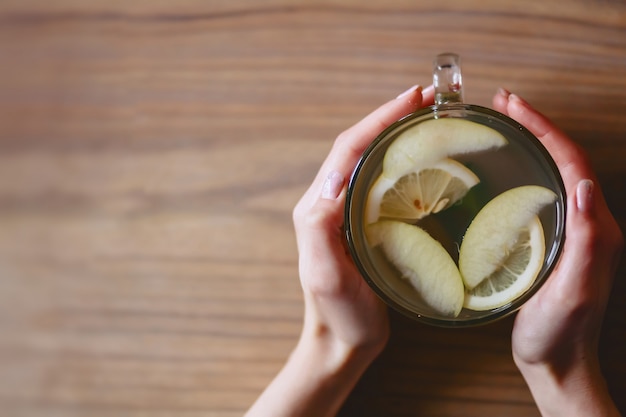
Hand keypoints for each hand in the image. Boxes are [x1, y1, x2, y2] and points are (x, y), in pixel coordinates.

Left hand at [246, 85, 433, 416]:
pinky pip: (384, 183)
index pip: (349, 149)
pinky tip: (428, 162)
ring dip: (398, 135)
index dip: (380, 119)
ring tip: (432, 121)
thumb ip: (319, 227)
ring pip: (373, 160)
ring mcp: (349, 213)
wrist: (343, 343)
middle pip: (361, 146)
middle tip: (431, 102)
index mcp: (319, 205)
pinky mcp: (366, 225)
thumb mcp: (325, 274)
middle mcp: (331, 202)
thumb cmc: (337, 314)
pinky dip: (404, 163)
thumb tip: (333, 179)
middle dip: (392, 118)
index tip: (413, 99)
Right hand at [493, 90, 623, 415]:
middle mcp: (589, 222)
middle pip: (565, 159)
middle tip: (504, 103)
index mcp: (598, 228)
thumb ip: (587, 240)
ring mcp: (572, 230)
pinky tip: (504, 167)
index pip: (573, 163)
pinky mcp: (555, 239)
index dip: (545, 129)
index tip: (514, 106)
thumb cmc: (559, 332)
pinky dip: (525, 167)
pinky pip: (542, 192)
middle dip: (537, 125)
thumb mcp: (574, 290)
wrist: (556, 361)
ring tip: (504, 123)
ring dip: (532, 141)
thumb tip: (587, 185)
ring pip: (554, 172)